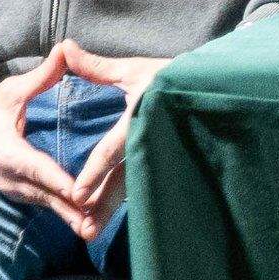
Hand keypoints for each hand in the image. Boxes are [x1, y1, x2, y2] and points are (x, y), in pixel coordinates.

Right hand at [0, 46, 101, 237]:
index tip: (78, 192)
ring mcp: (14, 189)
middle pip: (45, 195)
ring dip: (69, 217)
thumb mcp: (13, 90)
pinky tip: (87, 223)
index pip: (37, 168)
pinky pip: (46, 206)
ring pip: (47, 205)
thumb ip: (42, 75)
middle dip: (70, 209)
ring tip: (95, 229)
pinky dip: (65, 214)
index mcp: (7, 152)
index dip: (57, 181)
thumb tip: (66, 48)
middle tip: (95, 223)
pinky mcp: (21, 195)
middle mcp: (11, 177)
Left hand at [58, 48, 172, 227]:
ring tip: (91, 231)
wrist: (213, 85)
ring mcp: (161, 152)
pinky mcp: (165, 159)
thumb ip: (97, 67)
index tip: (77, 193)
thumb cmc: (171, 75)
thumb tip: (65, 48)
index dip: (95, 172)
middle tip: (83, 228)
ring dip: (111, 207)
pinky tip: (110, 216)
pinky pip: (143, 181)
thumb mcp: (135, 70)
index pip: (114, 149)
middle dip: (102, 203)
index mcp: (142, 116)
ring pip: (132, 185)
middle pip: (123, 178)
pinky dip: (125, 199)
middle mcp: (151, 139)